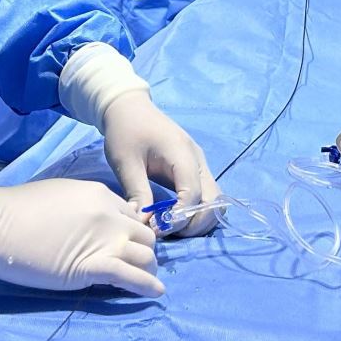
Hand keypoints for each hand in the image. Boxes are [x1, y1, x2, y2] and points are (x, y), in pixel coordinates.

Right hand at [0, 178, 163, 296]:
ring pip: (146, 255)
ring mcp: (103, 240)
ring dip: (149, 269)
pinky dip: (147, 286)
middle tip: (138, 265)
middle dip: (146, 251)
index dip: (134, 233)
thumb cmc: (18, 210)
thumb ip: (87, 208)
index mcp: (100, 195)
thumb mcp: (62, 196)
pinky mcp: (91, 266)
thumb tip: (99, 224)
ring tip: (147, 280)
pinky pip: (132, 276)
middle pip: (146, 236)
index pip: (133, 216)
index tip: (130, 247)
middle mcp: (109, 215)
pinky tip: (155, 292)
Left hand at [99, 90, 219, 236]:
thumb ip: (138, 193)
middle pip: (213, 201)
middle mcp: (198, 160)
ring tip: (171, 228)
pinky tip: (174, 218)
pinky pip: (206, 195)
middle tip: (167, 233)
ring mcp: (200, 164)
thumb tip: (143, 226)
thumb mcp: (126, 163)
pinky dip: (197, 211)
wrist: (129, 108)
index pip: (193, 194)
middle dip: (194, 223)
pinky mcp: (195, 169)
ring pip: (214, 200)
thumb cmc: (125, 131)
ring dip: (198, 220)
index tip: (158, 229)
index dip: (179, 217)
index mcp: (182, 153)